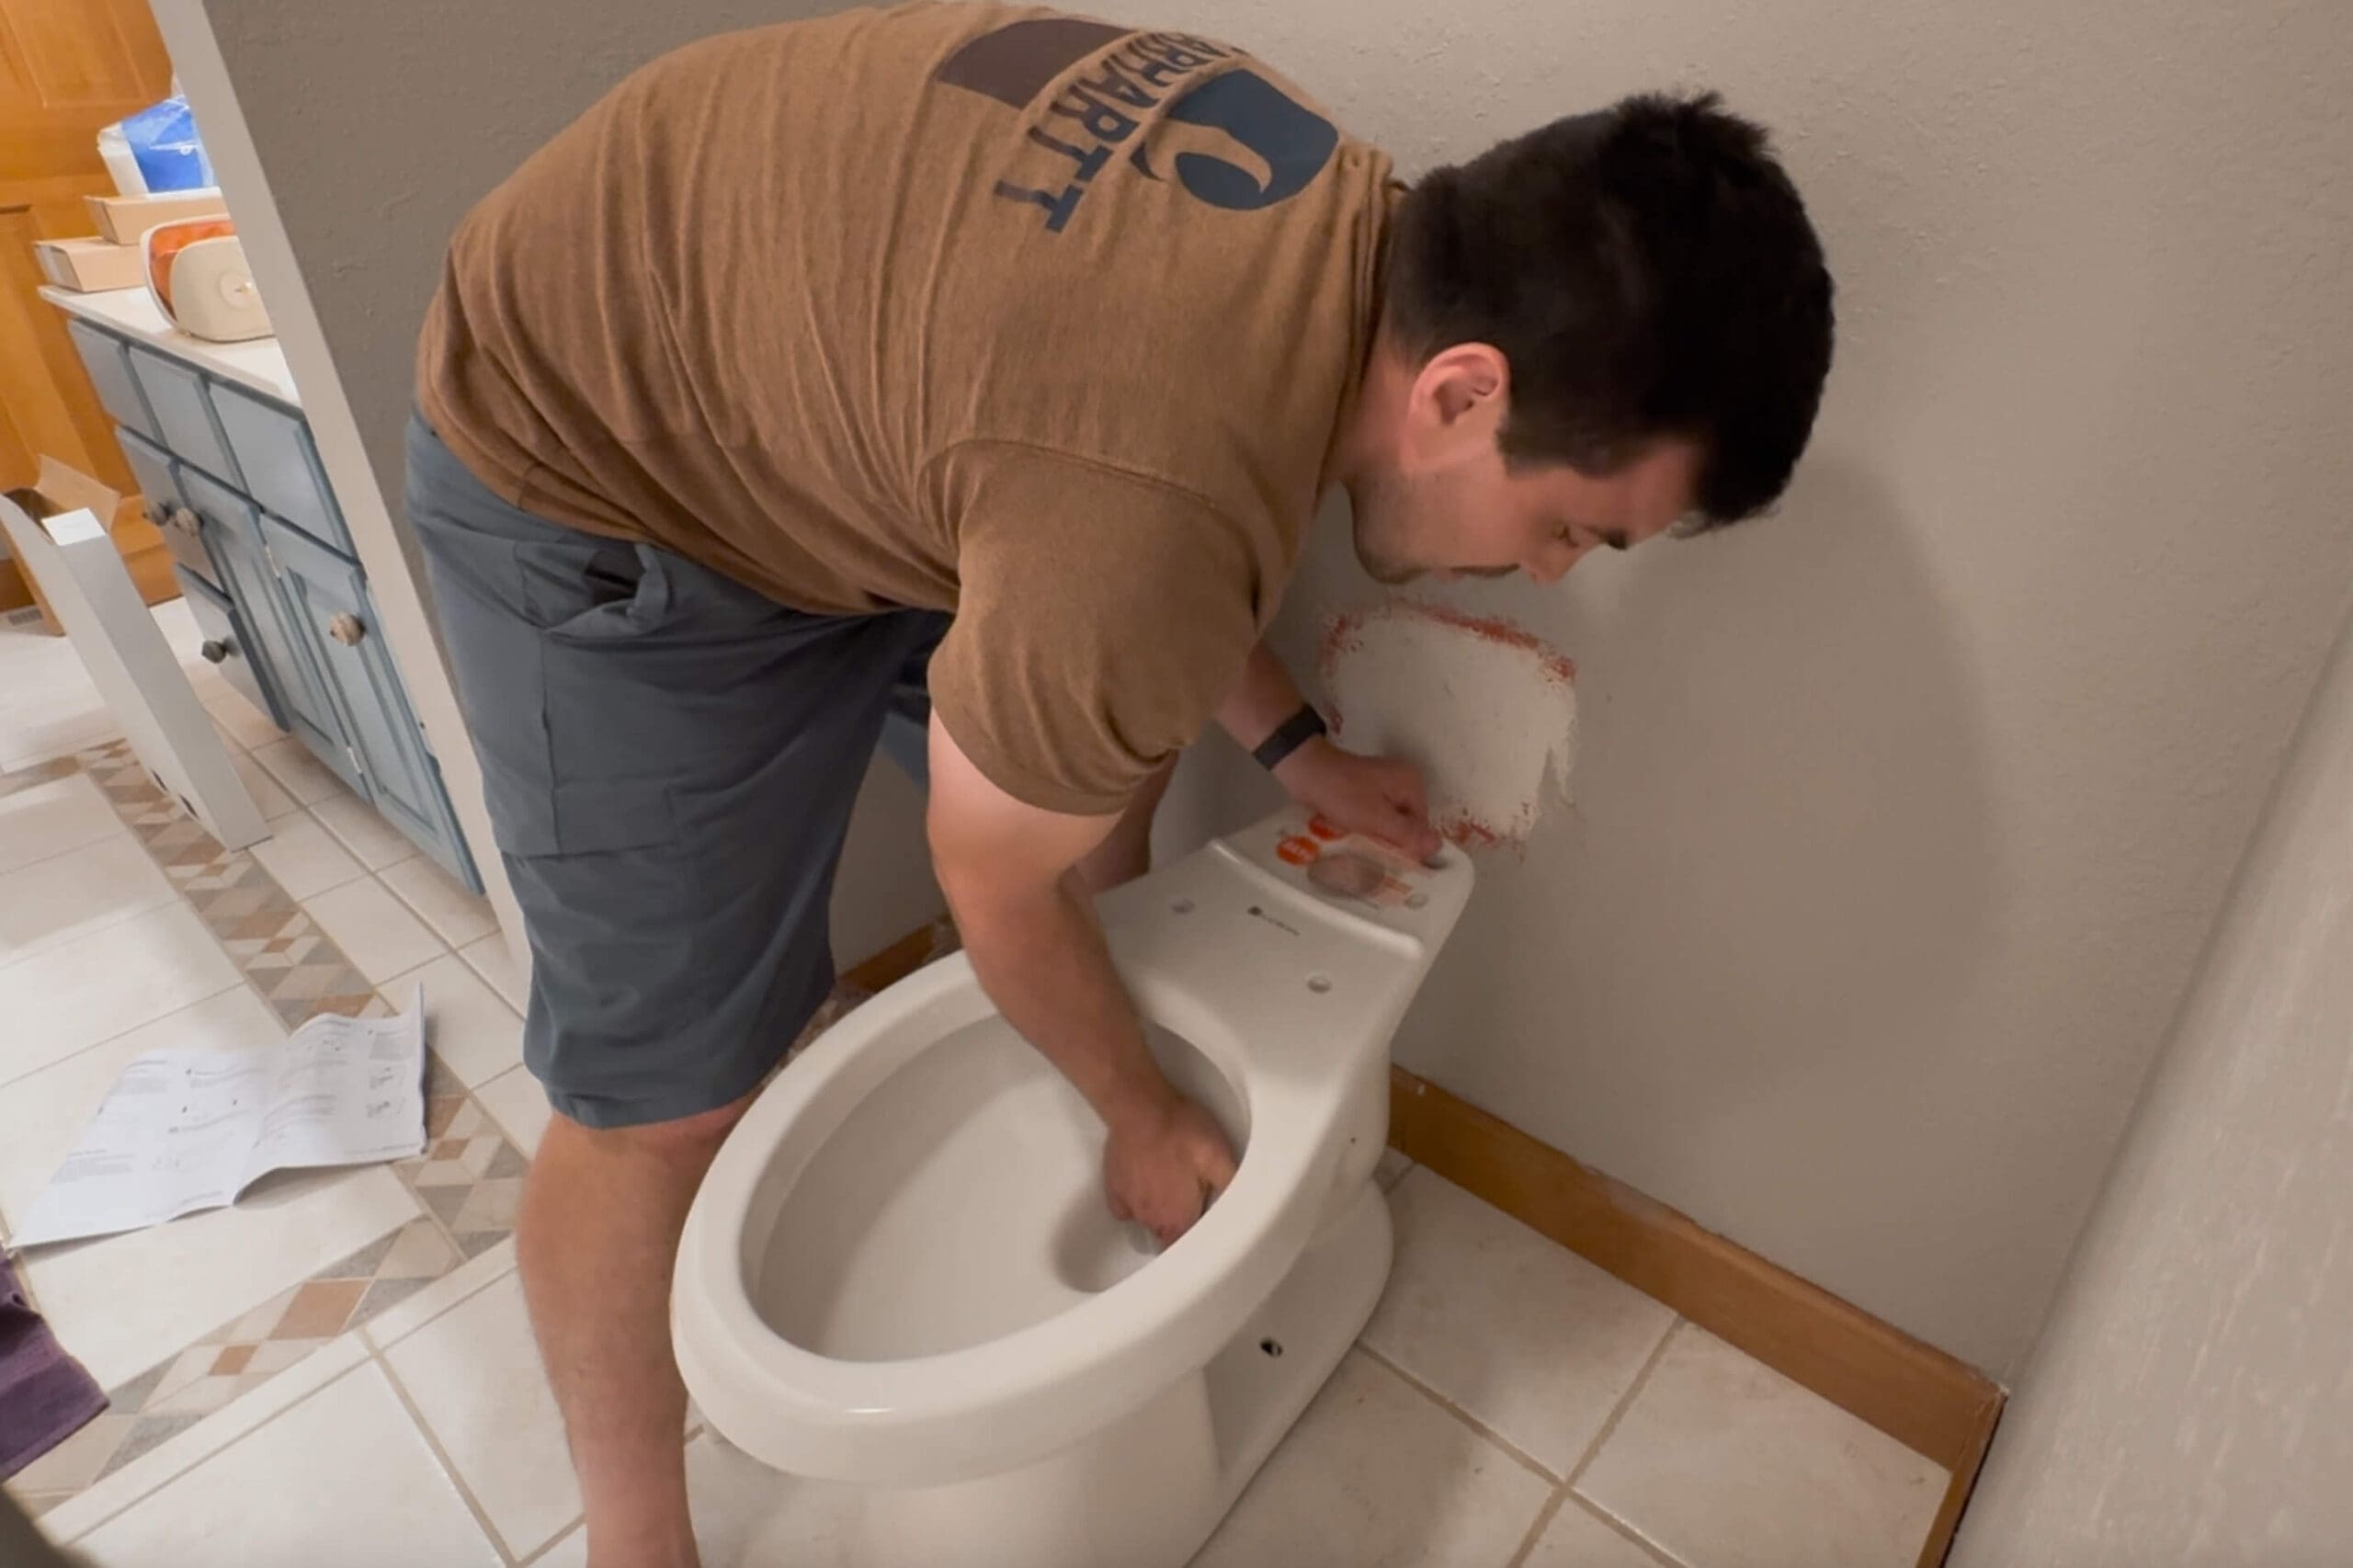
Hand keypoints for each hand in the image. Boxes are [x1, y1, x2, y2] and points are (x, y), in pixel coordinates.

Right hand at [1103, 1090, 1237, 1247]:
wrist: (1140, 1108)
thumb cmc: (1181, 1131)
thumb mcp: (1220, 1155)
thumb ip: (1230, 1187)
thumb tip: (1243, 1209)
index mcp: (1178, 1219)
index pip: (1187, 1246)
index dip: (1197, 1234)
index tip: (1203, 1216)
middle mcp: (1151, 1220)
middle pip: (1167, 1234)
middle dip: (1179, 1220)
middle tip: (1189, 1190)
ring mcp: (1129, 1206)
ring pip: (1147, 1219)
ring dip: (1158, 1207)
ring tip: (1168, 1179)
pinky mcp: (1112, 1189)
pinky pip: (1126, 1206)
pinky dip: (1136, 1199)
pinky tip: (1145, 1179)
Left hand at [1273, 738, 1442, 861]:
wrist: (1306, 771)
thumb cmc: (1342, 794)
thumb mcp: (1378, 818)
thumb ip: (1408, 834)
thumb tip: (1439, 847)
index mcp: (1411, 784)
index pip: (1421, 825)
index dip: (1409, 845)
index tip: (1392, 863)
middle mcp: (1402, 781)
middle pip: (1406, 822)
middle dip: (1393, 841)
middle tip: (1378, 860)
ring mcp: (1383, 783)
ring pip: (1389, 820)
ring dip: (1378, 836)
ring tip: (1366, 854)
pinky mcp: (1365, 789)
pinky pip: (1374, 813)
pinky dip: (1367, 826)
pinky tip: (1356, 839)